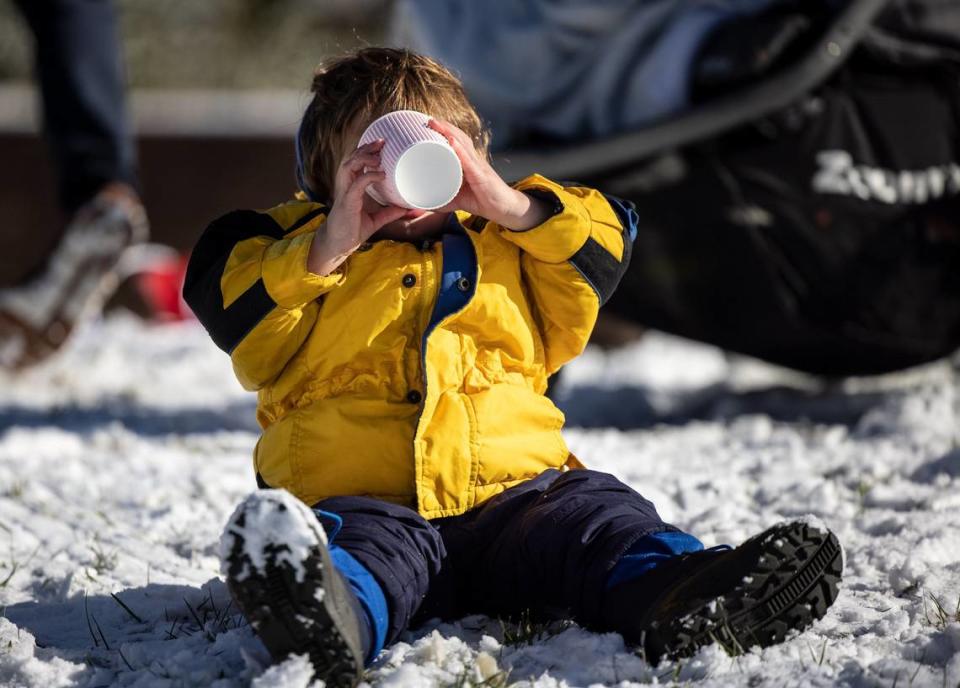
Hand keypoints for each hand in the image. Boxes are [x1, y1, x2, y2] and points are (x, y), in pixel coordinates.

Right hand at [307, 140, 409, 274]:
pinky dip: (369, 176)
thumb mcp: (375, 220)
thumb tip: (405, 209)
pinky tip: (380, 174)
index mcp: (351, 186)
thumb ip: (388, 213)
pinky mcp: (347, 202)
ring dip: (364, 157)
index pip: (356, 162)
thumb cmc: (352, 230)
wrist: (339, 245)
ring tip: (378, 156)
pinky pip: (357, 184)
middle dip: (365, 148)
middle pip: (351, 158)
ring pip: (349, 166)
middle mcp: (345, 186)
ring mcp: (345, 192)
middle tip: (381, 142)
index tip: (381, 144)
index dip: (366, 151)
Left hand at [427, 119, 551, 230]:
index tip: (427, 123)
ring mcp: (478, 166)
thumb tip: (422, 204)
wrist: (503, 208)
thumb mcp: (457, 200)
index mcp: (467, 161)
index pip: (455, 141)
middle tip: (428, 119)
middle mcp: (473, 159)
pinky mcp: (481, 176)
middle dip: (444, 126)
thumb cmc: (481, 199)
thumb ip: (441, 200)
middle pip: (457, 137)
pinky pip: (469, 161)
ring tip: (436, 123)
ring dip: (449, 132)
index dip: (443, 131)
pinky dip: (460, 150)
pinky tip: (452, 141)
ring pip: (462, 145)